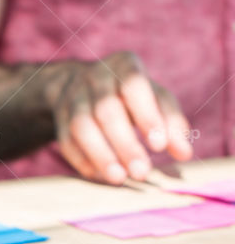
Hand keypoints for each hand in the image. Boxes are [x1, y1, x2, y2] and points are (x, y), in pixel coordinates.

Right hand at [45, 51, 191, 184]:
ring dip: (100, 154)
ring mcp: (72, 96)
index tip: (159, 147)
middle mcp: (94, 77)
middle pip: (106, 110)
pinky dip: (82, 160)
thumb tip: (184, 153)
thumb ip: (172, 123)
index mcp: (124, 65)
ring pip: (81, 126)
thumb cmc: (131, 95)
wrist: (82, 83)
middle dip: (125, 144)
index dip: (147, 116)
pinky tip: (100, 176)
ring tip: (119, 178)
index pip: (134, 86)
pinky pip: (66, 141)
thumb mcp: (155, 98)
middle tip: (142, 173)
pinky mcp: (59, 118)